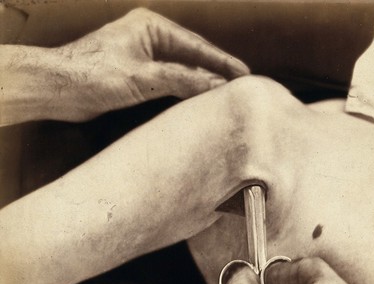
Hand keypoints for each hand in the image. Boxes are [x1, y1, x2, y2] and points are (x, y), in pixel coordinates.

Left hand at [1, 8, 248, 123]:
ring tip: (224, 90)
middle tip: (239, 83)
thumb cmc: (92, 74)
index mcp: (151, 27)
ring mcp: (143, 53)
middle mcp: (149, 36)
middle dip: (215, 69)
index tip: (244, 73)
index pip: (196, 46)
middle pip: (191, 54)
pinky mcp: (136, 70)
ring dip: (201, 79)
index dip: (222, 61)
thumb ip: (181, 79)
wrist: (57, 88)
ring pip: (181, 66)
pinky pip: (168, 77)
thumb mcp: (142, 77)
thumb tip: (214, 84)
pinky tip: (196, 95)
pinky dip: (184, 86)